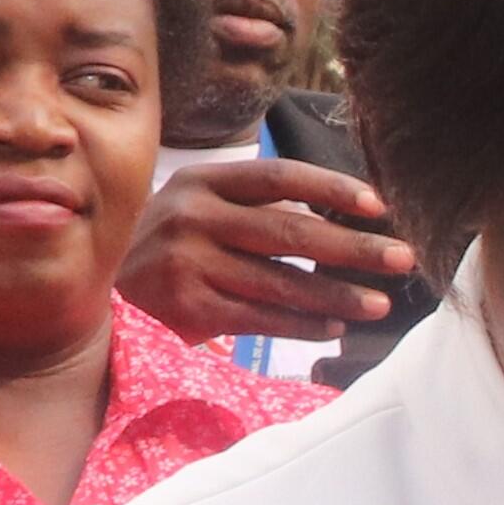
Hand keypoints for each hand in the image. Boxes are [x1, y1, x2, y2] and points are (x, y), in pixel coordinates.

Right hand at [114, 154, 417, 348]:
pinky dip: (302, 325)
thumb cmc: (173, 236)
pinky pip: (259, 318)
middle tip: (403, 259)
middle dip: (353, 248)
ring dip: (337, 296)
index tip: (379, 206)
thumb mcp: (203, 203)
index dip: (332, 189)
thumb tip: (345, 222)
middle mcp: (194, 217)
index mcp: (204, 181)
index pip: (279, 177)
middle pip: (289, 232)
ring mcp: (188, 262)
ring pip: (280, 282)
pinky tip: (335, 327)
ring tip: (380, 304)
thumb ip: (261, 207)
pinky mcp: (188, 306)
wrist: (101, 277)